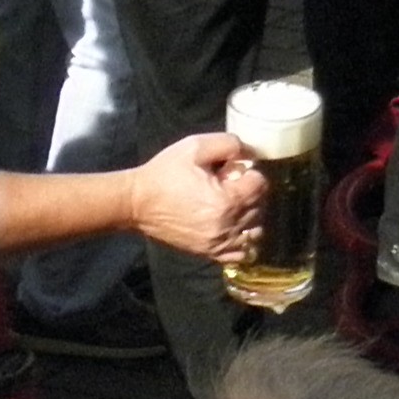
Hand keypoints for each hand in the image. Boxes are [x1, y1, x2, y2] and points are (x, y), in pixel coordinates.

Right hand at [124, 132, 264, 260]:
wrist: (137, 203)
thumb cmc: (165, 173)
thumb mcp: (195, 147)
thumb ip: (228, 144)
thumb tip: (249, 153)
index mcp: (227, 201)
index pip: (261, 186)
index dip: (252, 173)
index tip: (236, 170)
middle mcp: (227, 226)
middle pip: (259, 208)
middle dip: (251, 193)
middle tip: (233, 184)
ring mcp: (218, 244)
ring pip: (254, 233)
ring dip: (251, 217)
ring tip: (234, 205)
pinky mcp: (209, 253)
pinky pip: (240, 254)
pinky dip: (244, 241)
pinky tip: (234, 227)